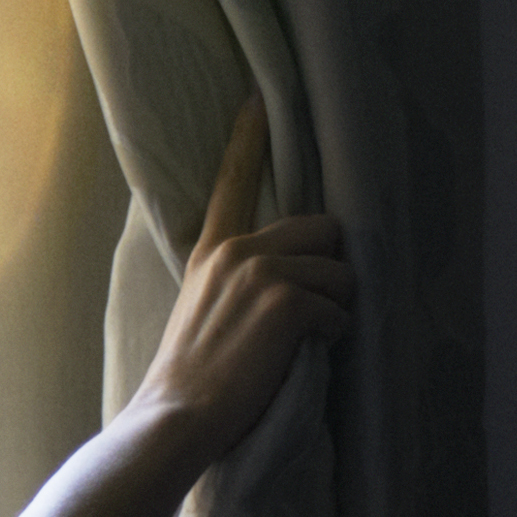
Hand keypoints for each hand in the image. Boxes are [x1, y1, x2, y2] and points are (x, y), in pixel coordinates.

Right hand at [128, 99, 352, 465]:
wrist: (176, 418)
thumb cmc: (189, 380)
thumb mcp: (199, 313)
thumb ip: (231, 282)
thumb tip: (280, 279)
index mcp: (211, 252)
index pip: (232, 182)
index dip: (248, 138)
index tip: (260, 98)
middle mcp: (236, 251)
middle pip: (322, 229)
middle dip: (329, 268)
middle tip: (310, 310)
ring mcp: (261, 272)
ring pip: (340, 273)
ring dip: (334, 309)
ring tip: (299, 343)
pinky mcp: (286, 300)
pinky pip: (340, 310)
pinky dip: (330, 338)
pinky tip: (297, 358)